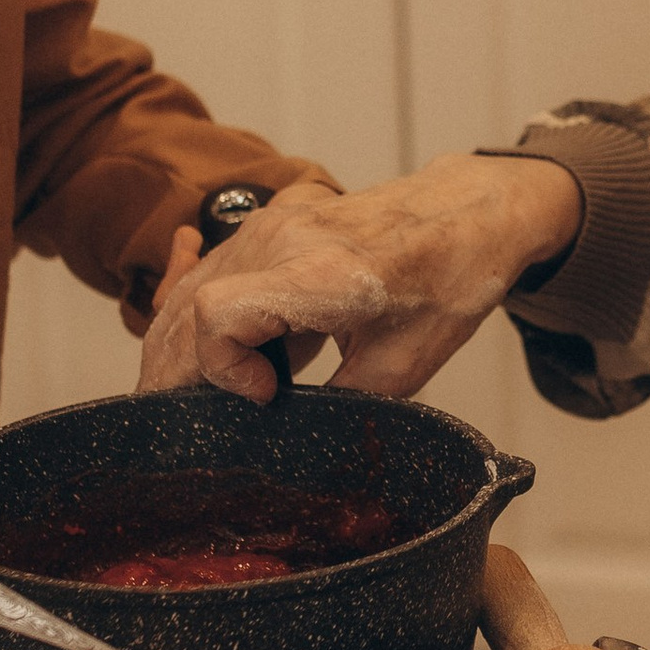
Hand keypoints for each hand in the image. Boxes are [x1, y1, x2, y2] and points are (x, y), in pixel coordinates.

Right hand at [137, 154, 585, 402]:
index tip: (265, 395)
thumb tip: (289, 436)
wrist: (467, 214)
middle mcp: (282, 239)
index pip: (217, 316)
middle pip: (188, 308)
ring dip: (186, 346)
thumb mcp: (402, 368)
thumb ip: (337, 404)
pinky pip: (211, 269)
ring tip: (212, 393)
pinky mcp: (268, 220)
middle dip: (182, 373)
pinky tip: (217, 345)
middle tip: (202, 422)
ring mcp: (270, 222)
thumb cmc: (449, 282)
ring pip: (189, 289)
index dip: (222, 368)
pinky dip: (201, 312)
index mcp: (320, 275)